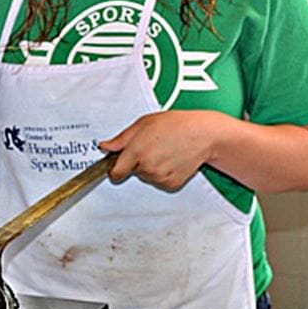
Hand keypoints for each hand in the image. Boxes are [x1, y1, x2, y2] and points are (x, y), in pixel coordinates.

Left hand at [98, 111, 221, 191]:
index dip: (115, 169)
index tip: (118, 165)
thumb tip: (105, 146)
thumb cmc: (176, 125)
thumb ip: (121, 139)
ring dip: (151, 168)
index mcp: (136, 151)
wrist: (203, 134)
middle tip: (152, 147)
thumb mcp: (143, 123)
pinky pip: (160, 182)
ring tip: (164, 151)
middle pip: (132, 172)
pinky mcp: (171, 184)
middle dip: (137, 162)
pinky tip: (172, 160)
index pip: (115, 173)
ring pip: (146, 177)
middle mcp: (146, 167)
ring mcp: (159, 178)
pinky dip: (164, 173)